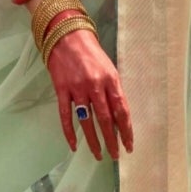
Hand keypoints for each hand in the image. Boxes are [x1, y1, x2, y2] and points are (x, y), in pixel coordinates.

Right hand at [47, 29, 133, 159]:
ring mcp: (77, 88)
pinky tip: (74, 145)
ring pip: (86, 120)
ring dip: (93, 140)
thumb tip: (118, 116)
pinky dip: (69, 132)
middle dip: (111, 140)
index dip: (126, 130)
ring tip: (98, 154)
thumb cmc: (91, 53)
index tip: (129, 145)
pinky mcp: (61, 89)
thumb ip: (113, 91)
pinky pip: (65, 115)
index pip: (121, 110)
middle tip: (115, 155)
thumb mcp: (109, 69)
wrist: (67, 36)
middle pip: (105, 119)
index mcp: (111, 80)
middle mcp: (95, 85)